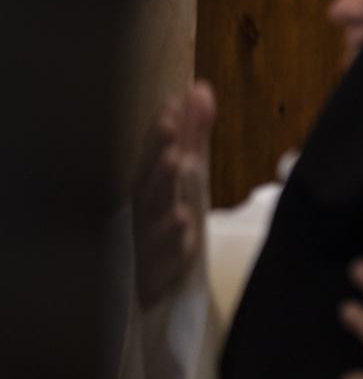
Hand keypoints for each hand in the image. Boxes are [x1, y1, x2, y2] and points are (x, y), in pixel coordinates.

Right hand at [131, 82, 215, 308]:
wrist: (165, 290)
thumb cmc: (172, 221)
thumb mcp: (190, 176)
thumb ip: (194, 134)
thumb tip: (200, 88)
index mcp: (154, 186)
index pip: (155, 154)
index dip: (161, 131)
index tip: (171, 104)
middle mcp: (147, 209)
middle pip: (149, 177)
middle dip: (156, 151)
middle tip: (168, 127)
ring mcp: (150, 238)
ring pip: (154, 210)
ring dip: (163, 184)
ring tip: (175, 160)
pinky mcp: (160, 268)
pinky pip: (165, 252)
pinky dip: (173, 236)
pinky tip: (184, 219)